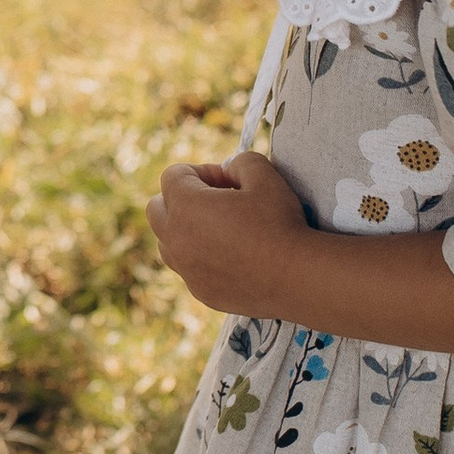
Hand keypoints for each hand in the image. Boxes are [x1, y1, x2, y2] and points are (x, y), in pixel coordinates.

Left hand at [146, 151, 310, 313]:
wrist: (296, 277)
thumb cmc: (280, 224)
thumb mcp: (265, 175)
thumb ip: (241, 161)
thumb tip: (229, 169)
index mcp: (186, 206)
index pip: (173, 176)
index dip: (202, 171)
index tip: (228, 181)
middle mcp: (176, 239)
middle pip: (157, 208)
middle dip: (181, 198)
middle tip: (217, 200)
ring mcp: (186, 269)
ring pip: (167, 241)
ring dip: (185, 229)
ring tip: (220, 228)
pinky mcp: (200, 291)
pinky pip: (187, 268)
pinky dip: (199, 258)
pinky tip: (231, 256)